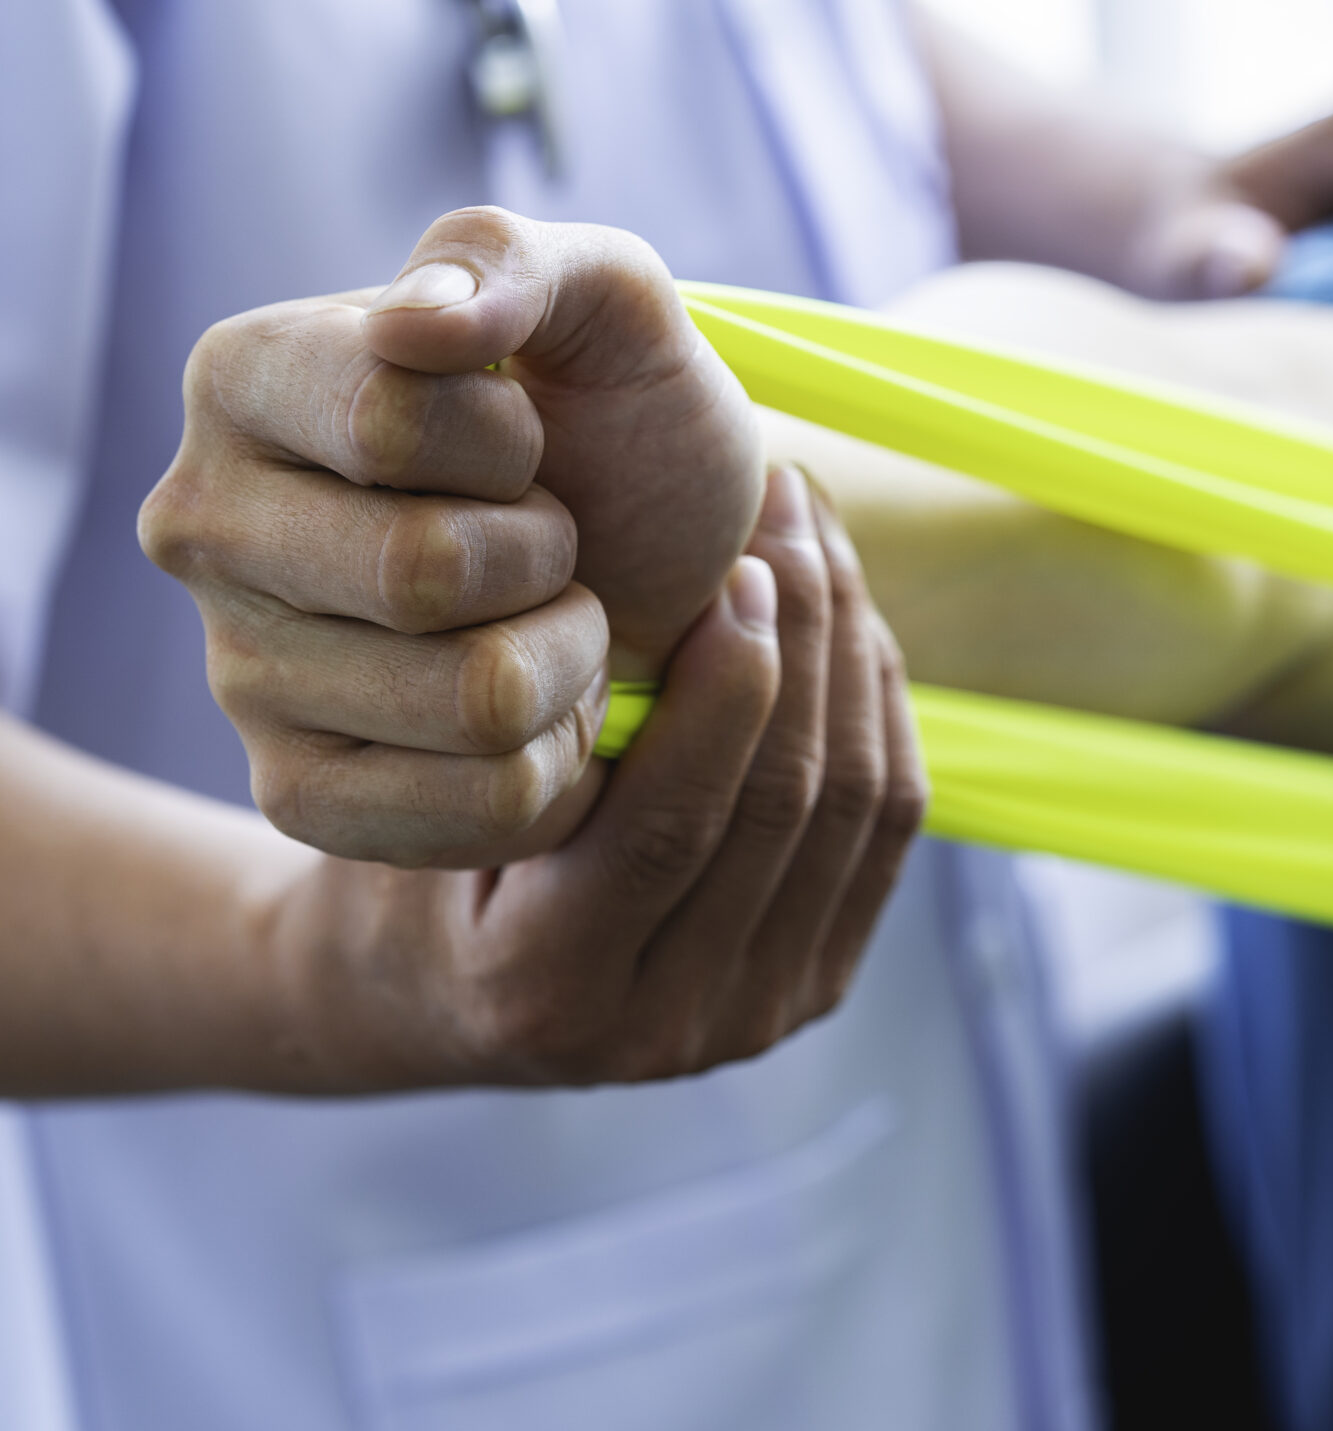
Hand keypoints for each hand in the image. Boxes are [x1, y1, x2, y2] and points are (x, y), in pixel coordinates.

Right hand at [141, 207, 764, 866]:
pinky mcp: (302, 797)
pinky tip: (541, 709)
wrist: (667, 571)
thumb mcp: (607, 305)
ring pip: (477, 701)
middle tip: (547, 542)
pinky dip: (562, 758)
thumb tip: (423, 327)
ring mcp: (240, 674)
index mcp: (242, 377)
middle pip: (422, 576)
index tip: (523, 441)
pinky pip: (488, 805)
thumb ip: (513, 260)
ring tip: (549, 621)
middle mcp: (202, 527)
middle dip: (546, 556)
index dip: (510, 444)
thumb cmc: (619, 425)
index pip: (392, 423)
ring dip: (569, 658)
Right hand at [271, 467, 925, 1087]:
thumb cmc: (395, 863)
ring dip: (851, 654)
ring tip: (823, 538)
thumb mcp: (405, 796)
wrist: (428, 994)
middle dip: (805, 639)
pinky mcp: (813, 986)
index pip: (670, 828)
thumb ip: (505, 727)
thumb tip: (629, 563)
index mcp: (544, 990)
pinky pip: (884, 828)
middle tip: (792, 510)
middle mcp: (664, 1029)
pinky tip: (849, 616)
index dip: (727, 685)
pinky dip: (877, 709)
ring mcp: (752, 1017)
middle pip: (785, 811)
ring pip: (855, 811)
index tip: (736, 556)